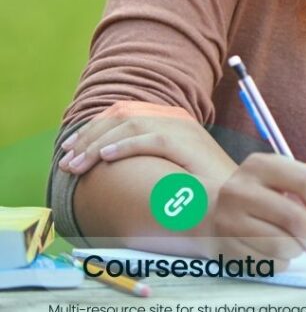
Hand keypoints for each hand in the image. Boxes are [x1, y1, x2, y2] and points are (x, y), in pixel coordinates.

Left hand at [57, 101, 234, 184]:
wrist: (232, 200)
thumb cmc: (200, 191)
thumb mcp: (170, 166)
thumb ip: (145, 156)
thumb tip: (107, 159)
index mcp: (173, 120)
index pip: (125, 111)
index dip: (95, 127)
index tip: (71, 147)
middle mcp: (176, 118)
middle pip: (123, 114)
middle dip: (89, 136)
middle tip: (66, 160)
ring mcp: (183, 129)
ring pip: (130, 125)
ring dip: (97, 145)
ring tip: (76, 165)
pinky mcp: (187, 144)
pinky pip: (149, 139)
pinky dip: (123, 147)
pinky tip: (103, 159)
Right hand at [204, 154, 305, 268]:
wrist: (214, 214)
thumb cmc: (266, 195)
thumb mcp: (290, 178)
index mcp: (262, 164)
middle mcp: (240, 188)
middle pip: (295, 217)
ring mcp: (228, 219)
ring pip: (281, 244)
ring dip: (300, 250)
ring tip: (301, 246)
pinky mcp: (224, 248)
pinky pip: (268, 263)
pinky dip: (283, 263)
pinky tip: (280, 253)